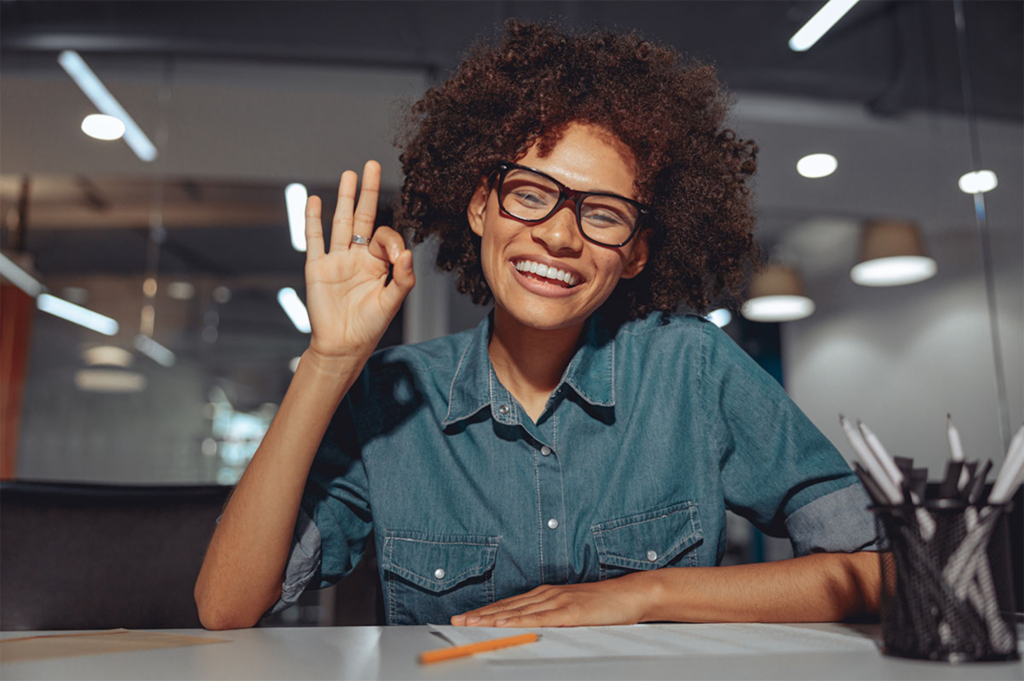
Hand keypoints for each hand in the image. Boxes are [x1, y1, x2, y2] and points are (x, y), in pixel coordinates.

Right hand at [304, 161, 414, 366]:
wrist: (342, 345)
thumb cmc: (369, 326)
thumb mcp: (391, 302)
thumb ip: (402, 278)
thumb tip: (406, 253)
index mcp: (377, 264)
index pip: (385, 237)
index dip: (391, 241)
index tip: (395, 255)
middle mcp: (357, 257)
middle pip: (363, 217)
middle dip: (368, 192)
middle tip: (371, 166)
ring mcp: (336, 259)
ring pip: (340, 222)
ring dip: (344, 198)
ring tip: (349, 175)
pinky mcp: (317, 267)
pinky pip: (314, 239)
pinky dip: (313, 220)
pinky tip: (315, 201)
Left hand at [450, 575, 650, 627]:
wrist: (629, 594)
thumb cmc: (603, 605)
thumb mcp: (572, 609)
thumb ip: (551, 616)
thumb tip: (531, 627)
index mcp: (546, 595)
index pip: (510, 605)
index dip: (486, 612)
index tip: (466, 617)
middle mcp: (547, 595)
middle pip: (507, 607)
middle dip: (480, 615)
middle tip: (457, 621)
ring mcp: (557, 602)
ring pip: (517, 612)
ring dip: (491, 618)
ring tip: (471, 623)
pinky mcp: (569, 612)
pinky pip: (538, 618)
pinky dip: (518, 620)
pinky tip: (503, 623)